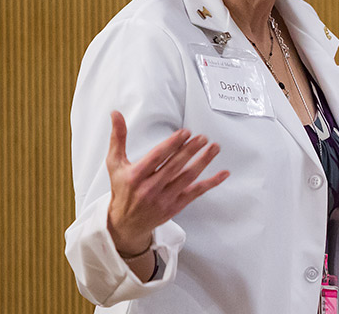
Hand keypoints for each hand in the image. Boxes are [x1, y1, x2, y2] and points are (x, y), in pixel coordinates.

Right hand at [105, 111, 229, 255]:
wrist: (125, 223)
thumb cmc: (122, 189)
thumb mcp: (115, 164)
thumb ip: (118, 138)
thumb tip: (116, 114)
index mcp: (135, 176)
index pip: (157, 157)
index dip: (172, 144)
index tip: (185, 133)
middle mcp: (149, 189)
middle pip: (174, 166)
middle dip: (190, 150)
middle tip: (202, 137)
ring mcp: (164, 199)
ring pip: (187, 178)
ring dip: (203, 162)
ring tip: (214, 147)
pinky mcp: (175, 207)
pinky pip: (196, 193)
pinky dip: (211, 183)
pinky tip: (223, 174)